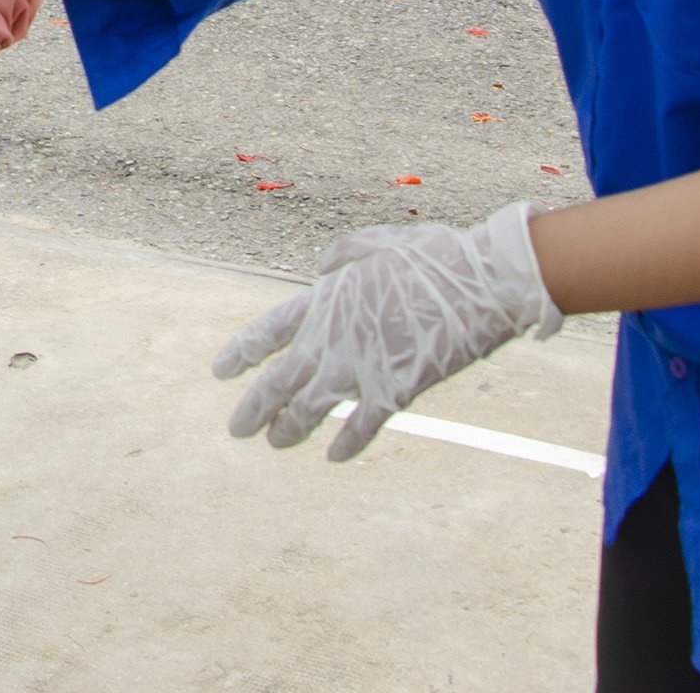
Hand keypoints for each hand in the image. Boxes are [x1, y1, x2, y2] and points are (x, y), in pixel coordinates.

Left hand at [212, 203, 560, 460]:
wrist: (480, 283)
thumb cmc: (435, 257)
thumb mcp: (380, 243)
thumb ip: (344, 254)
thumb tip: (321, 264)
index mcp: (327, 299)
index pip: (269, 330)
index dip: (242, 352)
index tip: (219, 371)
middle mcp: (333, 337)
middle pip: (280, 381)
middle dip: (254, 407)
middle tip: (235, 429)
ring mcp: (361, 367)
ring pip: (311, 409)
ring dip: (289, 429)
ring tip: (273, 442)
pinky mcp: (394, 392)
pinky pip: (361, 426)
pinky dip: (346, 443)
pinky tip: (332, 457)